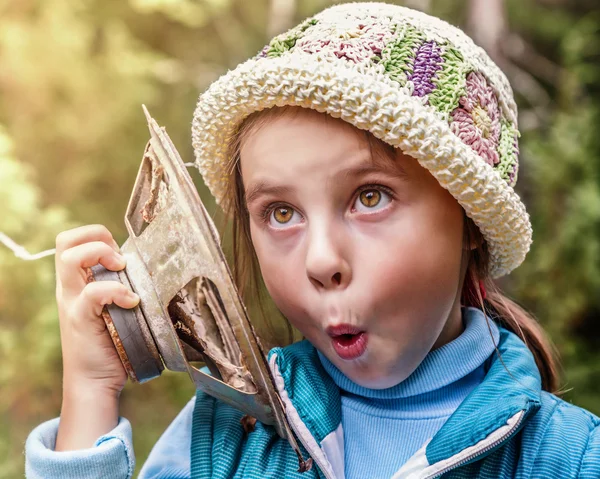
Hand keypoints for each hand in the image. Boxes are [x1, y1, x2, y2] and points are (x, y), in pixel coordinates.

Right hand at [55, 224, 139, 397]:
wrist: (95, 381)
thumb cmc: (113, 343)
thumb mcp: (116, 307)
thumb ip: (123, 287)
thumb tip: (150, 269)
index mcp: (76, 282)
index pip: (71, 241)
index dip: (95, 235)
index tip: (119, 251)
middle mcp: (69, 288)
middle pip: (66, 242)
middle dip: (95, 237)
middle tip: (119, 259)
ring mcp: (72, 302)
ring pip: (69, 258)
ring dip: (101, 255)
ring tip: (122, 270)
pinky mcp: (80, 319)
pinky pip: (92, 292)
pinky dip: (116, 291)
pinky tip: (132, 302)